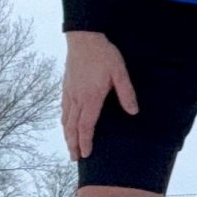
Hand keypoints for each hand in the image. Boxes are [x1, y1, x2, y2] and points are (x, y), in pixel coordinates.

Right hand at [61, 30, 137, 158]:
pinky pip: (63, 108)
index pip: (86, 126)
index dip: (85, 141)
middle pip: (72, 127)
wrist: (84, 38)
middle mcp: (77, 98)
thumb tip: (133, 112)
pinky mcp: (66, 86)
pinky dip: (64, 120)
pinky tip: (66, 123)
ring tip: (70, 146)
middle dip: (73, 144)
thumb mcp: (120, 73)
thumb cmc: (104, 55)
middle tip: (75, 158)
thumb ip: (126, 93)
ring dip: (67, 134)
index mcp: (90, 98)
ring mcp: (69, 92)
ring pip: (66, 119)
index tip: (86, 154)